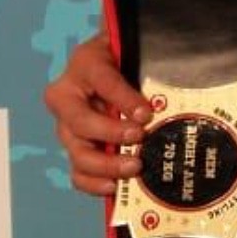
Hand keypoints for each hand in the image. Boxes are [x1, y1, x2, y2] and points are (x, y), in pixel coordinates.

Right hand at [43, 31, 151, 195]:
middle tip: (139, 138)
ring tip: (134, 167)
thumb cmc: (130, 56)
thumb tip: (169, 91)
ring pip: (77, 151)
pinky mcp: (76, 147)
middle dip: (110, 134)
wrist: (113, 61)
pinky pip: (78, 171)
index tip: (146, 114)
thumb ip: (151, 62)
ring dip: (105, 165)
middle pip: (80, 121)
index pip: (104, 81)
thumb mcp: (137, 50)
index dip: (123, 99)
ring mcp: (68, 125)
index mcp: (85, 63)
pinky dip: (94, 183)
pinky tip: (115, 187)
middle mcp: (67, 96)